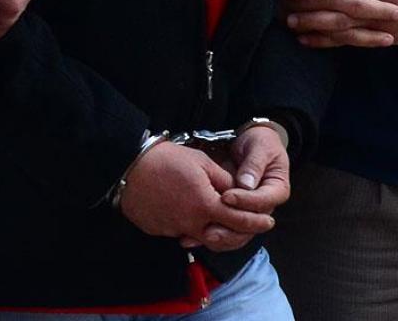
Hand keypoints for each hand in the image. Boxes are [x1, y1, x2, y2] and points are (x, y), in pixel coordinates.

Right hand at [120, 142, 275, 252]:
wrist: (129, 166)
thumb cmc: (167, 159)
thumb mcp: (202, 162)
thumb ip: (223, 180)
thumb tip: (237, 191)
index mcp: (205, 205)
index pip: (239, 220)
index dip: (256, 222)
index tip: (268, 221)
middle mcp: (191, 223)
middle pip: (222, 237)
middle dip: (238, 233)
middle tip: (248, 226)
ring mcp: (173, 229)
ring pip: (201, 238)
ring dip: (215, 232)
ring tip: (220, 220)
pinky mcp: (159, 230)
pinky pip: (181, 233)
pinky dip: (191, 228)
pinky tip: (191, 214)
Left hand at [180, 126, 289, 250]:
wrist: (252, 144)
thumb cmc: (260, 143)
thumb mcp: (261, 148)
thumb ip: (254, 165)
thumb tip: (246, 183)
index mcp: (276, 190)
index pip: (263, 202)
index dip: (244, 201)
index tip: (226, 196)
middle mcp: (264, 206)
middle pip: (251, 225)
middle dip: (230, 228)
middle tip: (211, 226)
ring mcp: (248, 211)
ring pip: (237, 232)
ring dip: (220, 236)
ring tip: (201, 235)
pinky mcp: (234, 212)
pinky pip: (225, 227)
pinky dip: (210, 233)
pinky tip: (193, 237)